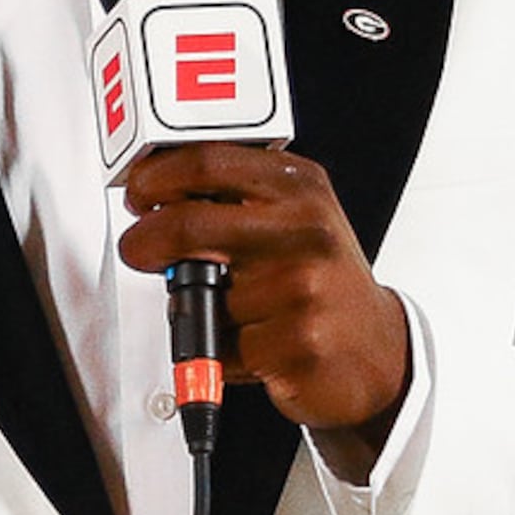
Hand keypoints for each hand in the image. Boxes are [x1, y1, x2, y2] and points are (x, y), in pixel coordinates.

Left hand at [113, 144, 411, 476]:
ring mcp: (304, 286)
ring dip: (198, 310)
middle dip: (144, 241)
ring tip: (239, 313)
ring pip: (201, 294)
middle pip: (187, 223)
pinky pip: (220, 346)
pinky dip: (220, 353)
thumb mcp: (291, 218)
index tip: (137, 193)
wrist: (377, 353)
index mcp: (299, 186)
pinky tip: (256, 347)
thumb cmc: (320, 282)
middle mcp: (306, 229)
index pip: (205, 161)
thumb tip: (152, 192)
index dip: (154, 177)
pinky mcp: (298, 342)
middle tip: (138, 250)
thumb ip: (233, 198)